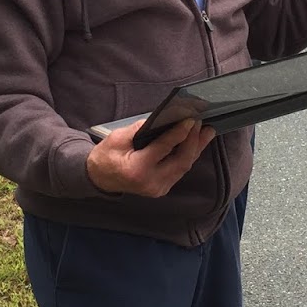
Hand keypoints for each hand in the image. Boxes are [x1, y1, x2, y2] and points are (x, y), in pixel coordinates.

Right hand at [85, 119, 217, 198]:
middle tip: (201, 124)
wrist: (100, 178)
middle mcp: (150, 182)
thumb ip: (140, 129)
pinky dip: (188, 156)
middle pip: (181, 161)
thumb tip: (164, 119)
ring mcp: (158, 188)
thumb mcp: (118, 138)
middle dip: (194, 141)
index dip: (179, 133)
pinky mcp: (162, 188)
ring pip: (184, 167)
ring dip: (196, 149)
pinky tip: (195, 144)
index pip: (164, 148)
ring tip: (206, 132)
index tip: (190, 120)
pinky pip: (179, 171)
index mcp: (137, 169)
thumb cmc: (106, 156)